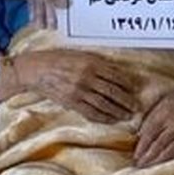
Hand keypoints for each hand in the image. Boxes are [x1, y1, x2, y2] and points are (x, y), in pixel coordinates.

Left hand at [0, 0, 67, 29]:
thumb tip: (66, 3)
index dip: (60, 2)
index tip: (64, 15)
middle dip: (50, 12)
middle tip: (53, 26)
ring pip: (39, 2)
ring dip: (41, 14)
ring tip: (43, 27)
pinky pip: (31, 4)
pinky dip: (33, 12)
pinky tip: (34, 21)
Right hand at [12, 49, 138, 122]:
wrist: (36, 69)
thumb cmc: (57, 59)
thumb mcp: (79, 55)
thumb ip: (96, 63)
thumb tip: (114, 72)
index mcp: (90, 63)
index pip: (115, 76)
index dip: (127, 85)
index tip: (136, 90)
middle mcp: (87, 77)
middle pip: (113, 92)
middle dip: (127, 101)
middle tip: (137, 107)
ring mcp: (79, 91)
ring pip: (104, 104)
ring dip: (118, 111)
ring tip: (128, 116)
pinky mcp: (71, 102)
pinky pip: (91, 112)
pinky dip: (103, 117)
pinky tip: (111, 120)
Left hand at [134, 83, 173, 166]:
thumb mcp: (162, 100)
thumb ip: (150, 116)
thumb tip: (138, 135)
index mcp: (164, 113)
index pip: (149, 134)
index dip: (140, 148)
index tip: (134, 157)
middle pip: (158, 145)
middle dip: (147, 158)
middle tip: (138, 167)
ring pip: (169, 152)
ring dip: (158, 163)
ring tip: (149, 170)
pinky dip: (173, 162)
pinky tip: (166, 167)